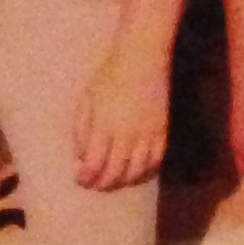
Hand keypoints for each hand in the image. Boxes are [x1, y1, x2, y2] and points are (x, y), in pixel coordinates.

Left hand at [72, 46, 171, 190]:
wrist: (142, 59)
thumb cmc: (109, 76)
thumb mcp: (87, 99)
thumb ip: (81, 129)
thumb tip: (81, 156)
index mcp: (105, 125)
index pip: (95, 163)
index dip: (87, 176)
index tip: (80, 180)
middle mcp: (127, 134)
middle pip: (115, 172)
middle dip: (102, 183)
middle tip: (94, 185)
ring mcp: (147, 134)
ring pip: (137, 172)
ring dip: (123, 181)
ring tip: (112, 181)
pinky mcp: (162, 131)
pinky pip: (155, 161)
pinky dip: (145, 172)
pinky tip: (135, 173)